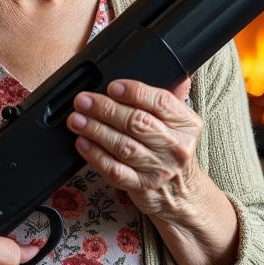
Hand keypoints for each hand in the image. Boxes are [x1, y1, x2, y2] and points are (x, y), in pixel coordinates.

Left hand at [66, 77, 204, 219]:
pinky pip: (114, 170)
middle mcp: (175, 146)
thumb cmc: (172, 150)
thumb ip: (170, 97)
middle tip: (83, 100)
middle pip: (137, 123)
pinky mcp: (141, 187)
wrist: (181, 194)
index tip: (112, 86)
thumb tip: (169, 70)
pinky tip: (83, 143)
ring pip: (123, 146)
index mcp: (187, 124)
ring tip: (76, 119)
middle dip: (105, 109)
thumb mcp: (179, 122)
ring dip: (95, 130)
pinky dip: (95, 156)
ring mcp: (158, 169)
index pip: (161, 102)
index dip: (134, 92)